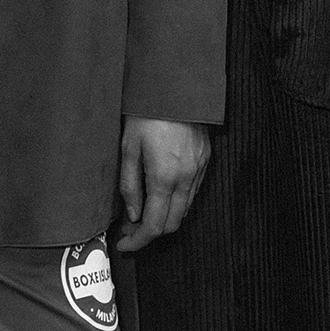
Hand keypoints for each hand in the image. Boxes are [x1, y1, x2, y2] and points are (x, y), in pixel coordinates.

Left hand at [113, 117, 209, 251]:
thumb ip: (130, 186)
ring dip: (165, 217)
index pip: (154, 225)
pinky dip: (177, 201)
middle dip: (151, 233)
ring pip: (185, 209)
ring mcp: (199, 169)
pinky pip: (193, 192)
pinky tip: (161, 193)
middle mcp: (186, 178)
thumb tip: (133, 215)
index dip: (138, 241)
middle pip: (172, 224)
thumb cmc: (147, 113)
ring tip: (143, 211)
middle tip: (130, 229)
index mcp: (164, 178)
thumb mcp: (128, 147)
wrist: (175, 86)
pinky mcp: (205, 159)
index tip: (124, 244)